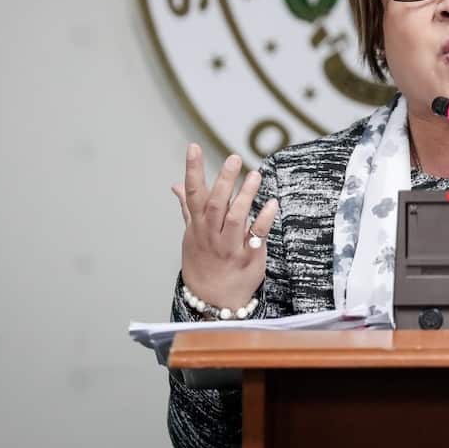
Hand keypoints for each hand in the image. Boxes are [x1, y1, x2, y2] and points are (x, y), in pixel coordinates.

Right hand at [170, 142, 277, 308]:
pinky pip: (257, 236)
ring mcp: (229, 246)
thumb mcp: (191, 235)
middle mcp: (211, 235)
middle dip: (223, 181)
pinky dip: (264, 219)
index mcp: (198, 226)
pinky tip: (273, 204)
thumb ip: (188, 207)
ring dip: (245, 196)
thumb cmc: (203, 261)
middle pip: (216, 204)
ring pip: (235, 219)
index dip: (192, 170)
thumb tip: (176, 185)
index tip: (193, 147)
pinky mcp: (249, 256)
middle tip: (234, 158)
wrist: (213, 300)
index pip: (193, 194)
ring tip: (255, 175)